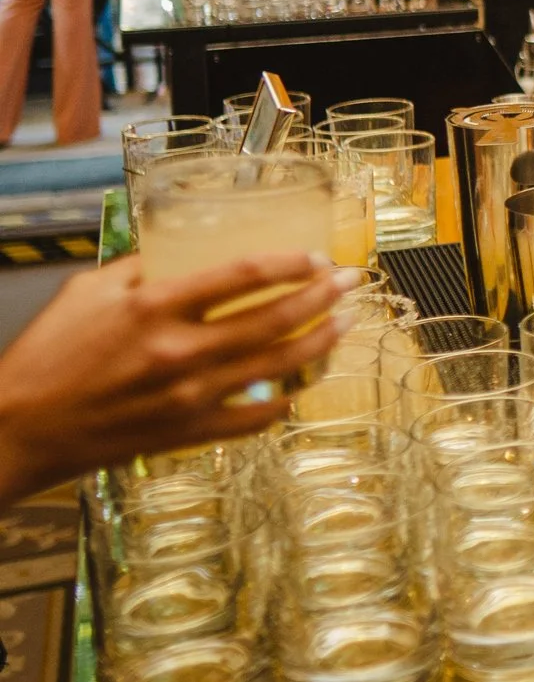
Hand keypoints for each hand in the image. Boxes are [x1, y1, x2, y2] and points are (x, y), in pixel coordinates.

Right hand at [0, 253, 343, 503]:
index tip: (316, 257)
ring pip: (276, 365)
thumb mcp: (87, 291)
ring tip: (347, 322)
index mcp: (154, 308)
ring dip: (320, 341)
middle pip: (273, 318)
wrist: (19, 429)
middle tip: (352, 281)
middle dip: (323, 296)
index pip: (243, 275)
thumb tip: (182, 248)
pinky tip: (304, 383)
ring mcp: (188, 396)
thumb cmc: (47, 356)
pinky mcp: (187, 432)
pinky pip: (254, 418)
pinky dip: (286, 399)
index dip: (291, 263)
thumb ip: (140, 266)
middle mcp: (179, 351)